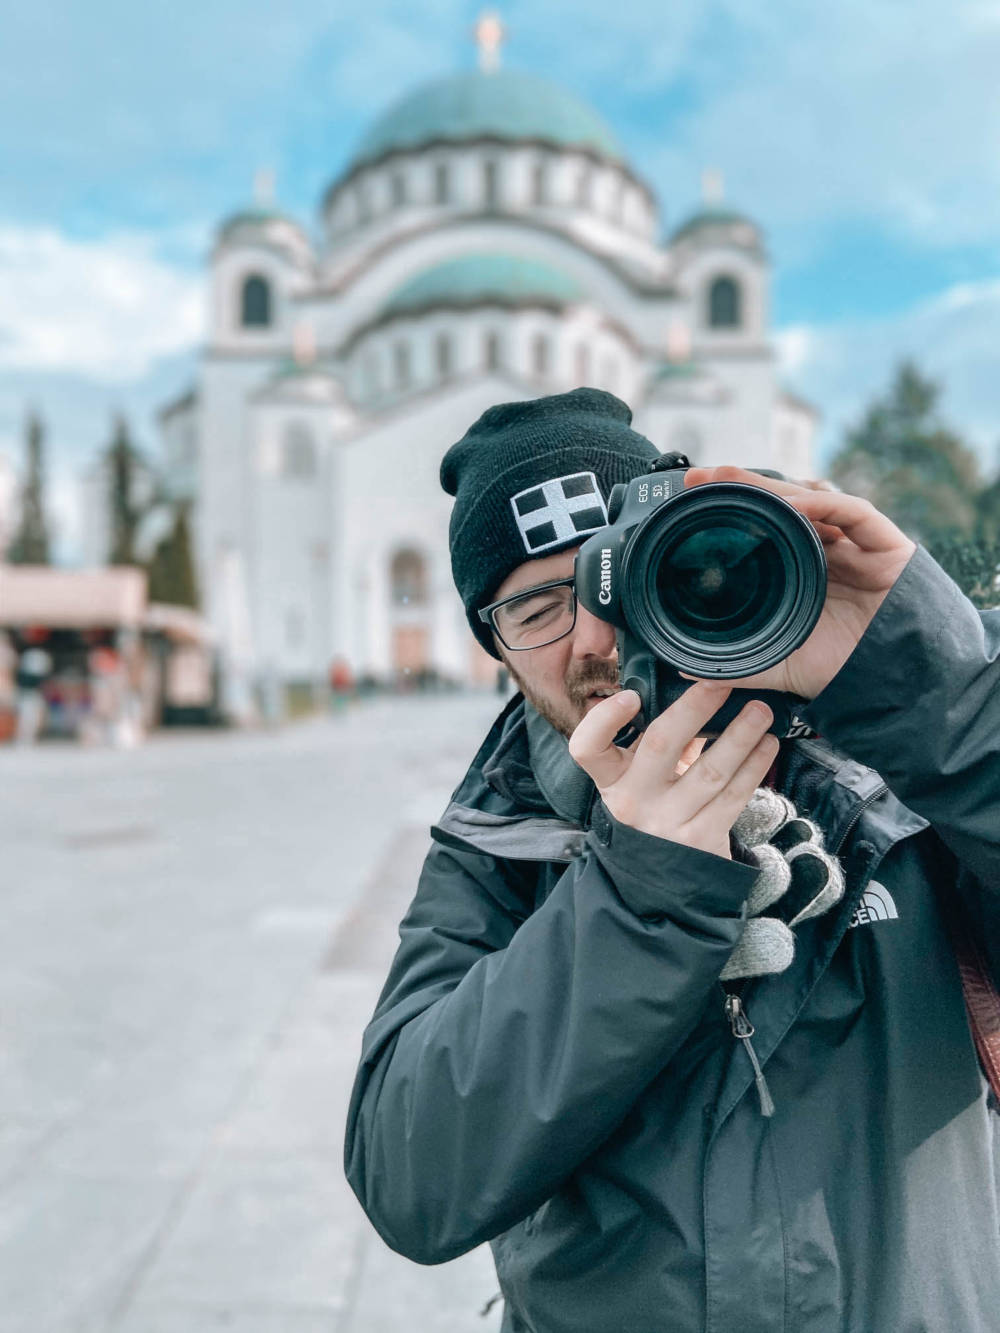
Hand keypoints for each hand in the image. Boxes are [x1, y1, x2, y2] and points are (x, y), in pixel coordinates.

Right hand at [569, 682, 779, 858]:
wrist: (661, 875)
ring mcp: (669, 822)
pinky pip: (734, 795)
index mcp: (612, 779)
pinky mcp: (703, 838)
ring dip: (740, 736)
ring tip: (761, 711)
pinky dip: (755, 766)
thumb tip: (690, 690)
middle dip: (695, 708)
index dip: (605, 719)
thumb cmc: (653, 806)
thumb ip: (656, 741)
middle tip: (722, 682)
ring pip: (711, 771)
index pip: (588, 748)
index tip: (631, 696)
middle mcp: (635, 801)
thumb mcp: (640, 777)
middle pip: (661, 745)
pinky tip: (767, 745)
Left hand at [683, 467, 916, 698]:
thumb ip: (735, 665)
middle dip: (740, 485)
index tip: (688, 498)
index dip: (730, 509)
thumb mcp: (778, 665)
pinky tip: (793, 501)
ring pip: (812, 501)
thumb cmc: (840, 672)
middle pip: (781, 507)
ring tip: (732, 478)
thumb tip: (685, 668)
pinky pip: (854, 512)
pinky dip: (824, 503)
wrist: (895, 688)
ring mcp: (856, 545)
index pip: (763, 528)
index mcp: (800, 571)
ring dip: (773, 486)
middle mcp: (826, 551)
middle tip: (699, 475)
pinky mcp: (887, 545)